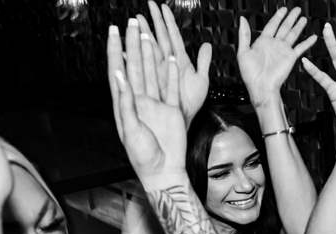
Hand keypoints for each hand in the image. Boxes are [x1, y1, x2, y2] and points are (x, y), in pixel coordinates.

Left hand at [108, 19, 186, 181]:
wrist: (164, 170)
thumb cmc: (143, 156)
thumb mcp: (131, 130)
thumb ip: (126, 103)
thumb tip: (120, 76)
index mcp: (124, 105)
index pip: (118, 71)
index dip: (114, 50)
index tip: (113, 31)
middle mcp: (139, 101)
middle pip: (134, 66)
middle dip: (132, 44)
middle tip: (131, 22)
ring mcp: (156, 105)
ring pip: (152, 72)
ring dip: (150, 53)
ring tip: (148, 33)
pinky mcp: (172, 111)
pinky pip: (173, 87)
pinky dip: (172, 72)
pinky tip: (171, 58)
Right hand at [137, 1, 210, 127]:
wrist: (183, 120)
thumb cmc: (190, 104)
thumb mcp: (201, 81)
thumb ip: (204, 62)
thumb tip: (207, 45)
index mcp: (178, 61)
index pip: (172, 36)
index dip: (167, 21)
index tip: (162, 7)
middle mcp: (165, 64)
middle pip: (157, 39)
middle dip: (151, 23)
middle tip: (144, 8)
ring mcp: (157, 72)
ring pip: (149, 50)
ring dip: (143, 35)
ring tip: (136, 22)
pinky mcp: (151, 84)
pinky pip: (142, 69)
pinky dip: (135, 59)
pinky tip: (128, 49)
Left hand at [237, 8, 316, 106]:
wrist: (261, 88)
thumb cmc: (251, 75)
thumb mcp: (243, 52)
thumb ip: (244, 35)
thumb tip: (243, 19)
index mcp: (262, 42)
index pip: (272, 25)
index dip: (278, 16)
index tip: (283, 9)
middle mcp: (274, 45)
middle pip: (284, 27)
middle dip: (290, 17)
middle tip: (296, 10)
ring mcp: (283, 51)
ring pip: (292, 34)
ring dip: (298, 26)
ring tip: (303, 18)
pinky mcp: (290, 58)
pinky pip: (300, 48)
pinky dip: (307, 42)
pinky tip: (313, 37)